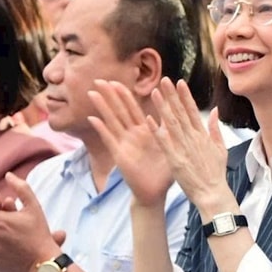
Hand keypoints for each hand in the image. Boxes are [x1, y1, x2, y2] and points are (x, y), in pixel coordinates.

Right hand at [86, 79, 174, 206]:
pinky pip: (110, 140)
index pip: (134, 108)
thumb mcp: (171, 146)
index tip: (117, 79)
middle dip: (109, 95)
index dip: (125, 94)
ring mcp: (124, 144)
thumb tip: (178, 112)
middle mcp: (132, 135)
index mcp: (145, 131)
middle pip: (119, 110)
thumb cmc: (164, 171)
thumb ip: (171, 129)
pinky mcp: (120, 155)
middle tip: (99, 79)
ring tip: (92, 93)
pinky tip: (93, 118)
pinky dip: (102, 129)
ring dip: (102, 107)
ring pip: (112, 121)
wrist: (156, 192)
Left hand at [150, 78, 232, 212]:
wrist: (213, 193)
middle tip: (164, 80)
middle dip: (172, 95)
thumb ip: (215, 128)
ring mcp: (184, 148)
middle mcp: (193, 138)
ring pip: (172, 123)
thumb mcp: (221, 148)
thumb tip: (215, 111)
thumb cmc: (216, 173)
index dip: (185, 95)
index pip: (192, 110)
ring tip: (155, 92)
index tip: (179, 82)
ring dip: (163, 107)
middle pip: (181, 113)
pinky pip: (164, 142)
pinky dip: (157, 130)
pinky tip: (149, 118)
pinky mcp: (175, 159)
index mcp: (203, 135)